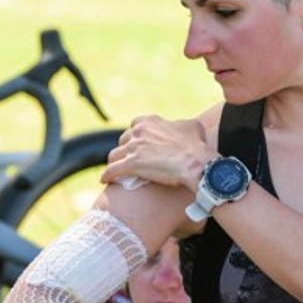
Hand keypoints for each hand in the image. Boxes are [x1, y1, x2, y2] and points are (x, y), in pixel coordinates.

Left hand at [100, 115, 214, 190]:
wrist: (196, 163)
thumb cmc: (196, 146)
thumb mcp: (193, 126)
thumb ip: (182, 124)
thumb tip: (182, 128)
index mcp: (151, 121)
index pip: (136, 124)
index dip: (137, 135)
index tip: (140, 143)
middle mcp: (138, 132)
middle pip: (123, 140)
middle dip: (125, 149)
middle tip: (130, 159)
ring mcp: (133, 148)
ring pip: (114, 155)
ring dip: (115, 162)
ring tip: (116, 170)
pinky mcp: (130, 165)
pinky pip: (112, 170)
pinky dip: (107, 175)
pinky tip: (105, 180)